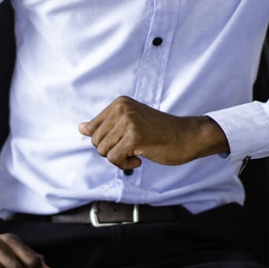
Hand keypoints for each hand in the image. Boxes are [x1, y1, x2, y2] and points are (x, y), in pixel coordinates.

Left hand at [78, 95, 228, 169]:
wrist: (187, 136)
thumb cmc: (160, 132)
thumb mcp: (130, 123)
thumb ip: (106, 125)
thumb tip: (80, 128)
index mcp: (120, 102)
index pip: (92, 129)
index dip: (106, 142)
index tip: (125, 141)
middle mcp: (122, 108)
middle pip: (96, 141)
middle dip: (112, 151)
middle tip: (132, 149)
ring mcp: (128, 121)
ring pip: (103, 151)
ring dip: (120, 158)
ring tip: (137, 152)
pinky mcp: (135, 136)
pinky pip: (114, 158)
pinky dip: (125, 164)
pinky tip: (140, 158)